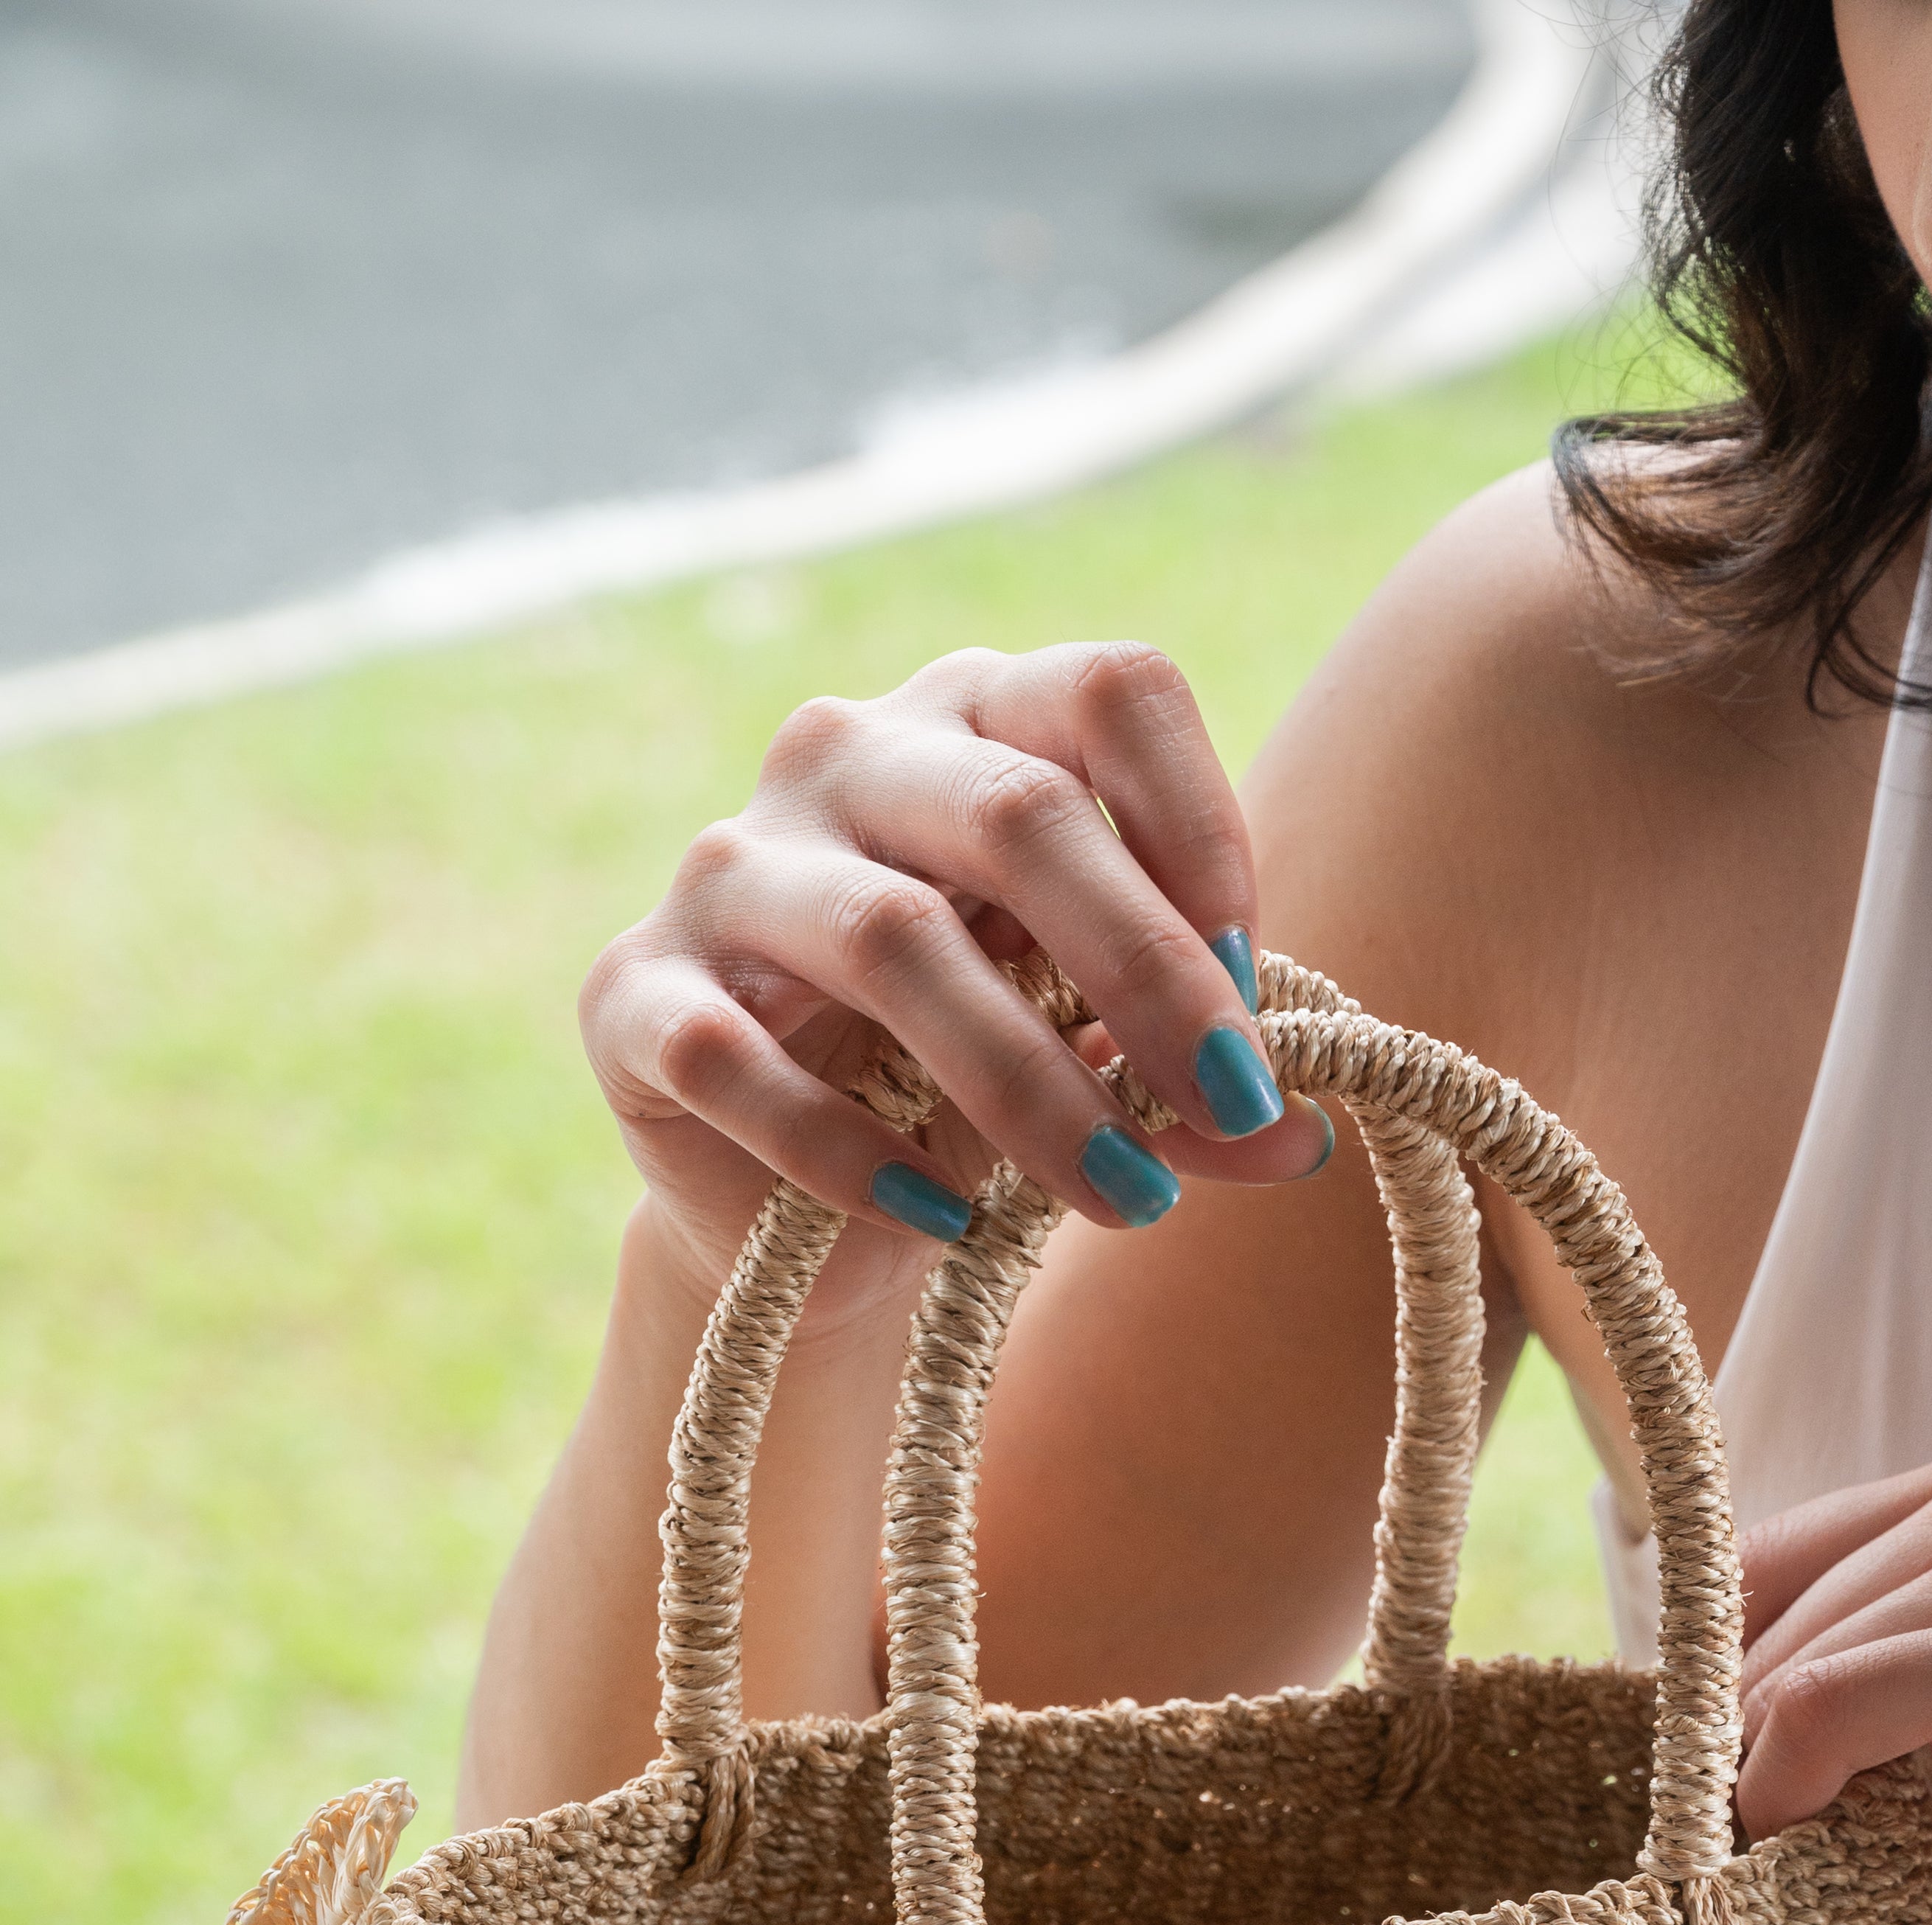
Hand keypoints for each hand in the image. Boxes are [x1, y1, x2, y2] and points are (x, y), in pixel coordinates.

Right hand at [579, 640, 1330, 1301]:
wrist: (801, 1193)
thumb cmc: (975, 1079)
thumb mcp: (1105, 1061)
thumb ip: (1195, 1078)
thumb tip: (1295, 1134)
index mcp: (977, 723)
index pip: (1109, 692)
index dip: (1202, 829)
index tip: (1260, 986)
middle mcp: (842, 756)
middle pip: (1018, 814)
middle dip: (1148, 974)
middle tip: (1230, 1106)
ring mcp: (726, 869)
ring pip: (892, 942)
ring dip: (1032, 1087)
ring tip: (1125, 1199)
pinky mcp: (634, 995)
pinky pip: (742, 1065)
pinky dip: (855, 1156)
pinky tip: (944, 1223)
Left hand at [1736, 1414, 1931, 1924]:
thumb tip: (1809, 1778)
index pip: (1783, 1556)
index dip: (1712, 1674)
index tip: (1685, 1792)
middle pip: (1760, 1600)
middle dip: (1705, 1730)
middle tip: (1679, 1858)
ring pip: (1785, 1655)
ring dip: (1734, 1773)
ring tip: (1720, 1881)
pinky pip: (1835, 1700)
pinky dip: (1778, 1780)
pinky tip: (1781, 1850)